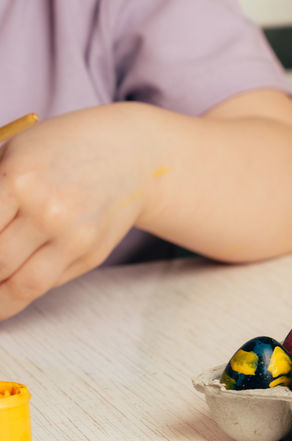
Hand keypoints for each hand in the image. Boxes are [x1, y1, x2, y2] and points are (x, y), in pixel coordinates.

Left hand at [0, 106, 156, 319]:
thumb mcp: (13, 156)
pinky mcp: (92, 253)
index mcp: (19, 179)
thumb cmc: (63, 150)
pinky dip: (22, 290)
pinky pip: (48, 282)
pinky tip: (7, 291)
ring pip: (21, 284)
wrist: (131, 154)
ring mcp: (75, 236)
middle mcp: (50, 211)